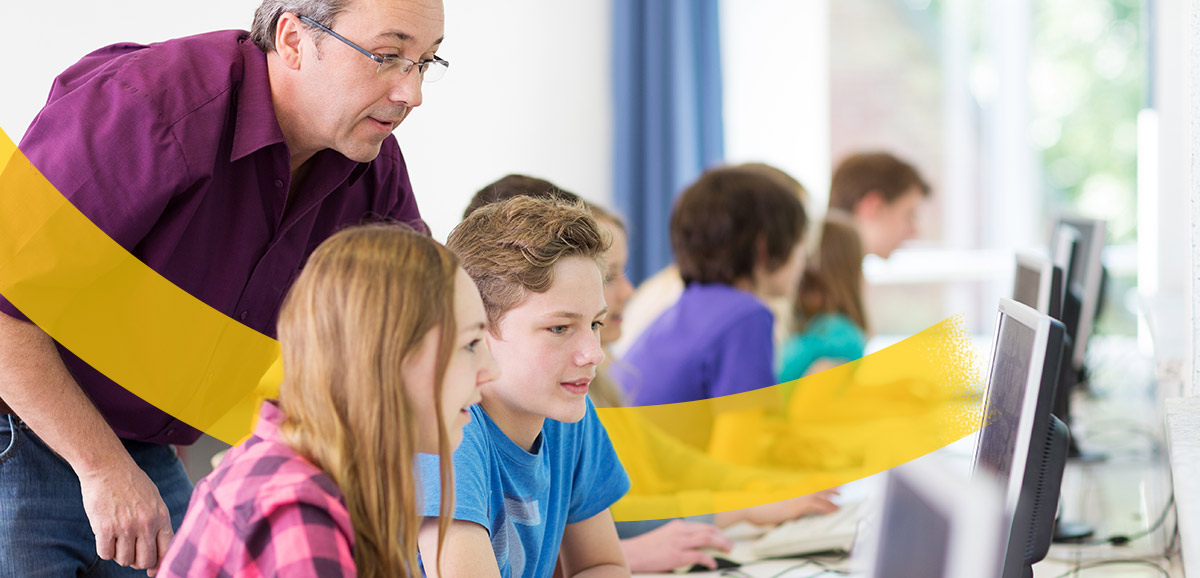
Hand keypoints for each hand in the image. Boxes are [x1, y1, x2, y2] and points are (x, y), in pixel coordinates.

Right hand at [78, 460, 173, 576]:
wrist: (107, 467)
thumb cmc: (132, 483)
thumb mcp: (154, 500)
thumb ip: (157, 525)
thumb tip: (159, 555)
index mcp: (161, 516)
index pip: (166, 551)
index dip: (159, 565)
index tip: (153, 570)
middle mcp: (145, 524)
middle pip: (144, 561)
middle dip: (137, 562)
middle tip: (130, 551)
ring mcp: (125, 527)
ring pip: (124, 560)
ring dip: (119, 555)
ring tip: (117, 539)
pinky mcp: (105, 528)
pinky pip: (105, 554)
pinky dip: (105, 550)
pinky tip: (106, 537)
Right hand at [619, 519, 733, 572]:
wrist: (631, 554)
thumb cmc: (646, 549)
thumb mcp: (664, 537)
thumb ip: (679, 538)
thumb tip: (693, 547)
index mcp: (677, 526)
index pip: (703, 527)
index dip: (717, 533)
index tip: (724, 539)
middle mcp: (679, 531)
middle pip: (708, 531)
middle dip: (723, 538)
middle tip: (730, 545)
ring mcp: (678, 543)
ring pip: (707, 539)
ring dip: (721, 544)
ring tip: (727, 550)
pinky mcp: (676, 555)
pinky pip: (699, 556)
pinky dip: (709, 560)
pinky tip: (712, 564)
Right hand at [742, 489, 840, 525]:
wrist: (749, 506)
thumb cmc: (756, 507)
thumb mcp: (770, 506)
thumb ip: (780, 508)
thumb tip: (785, 514)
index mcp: (788, 491)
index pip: (807, 486)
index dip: (818, 485)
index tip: (828, 485)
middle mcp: (793, 493)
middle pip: (815, 487)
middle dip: (828, 488)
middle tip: (840, 490)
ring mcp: (794, 499)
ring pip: (818, 496)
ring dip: (830, 498)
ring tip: (840, 502)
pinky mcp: (794, 507)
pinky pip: (815, 506)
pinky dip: (826, 507)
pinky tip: (833, 510)